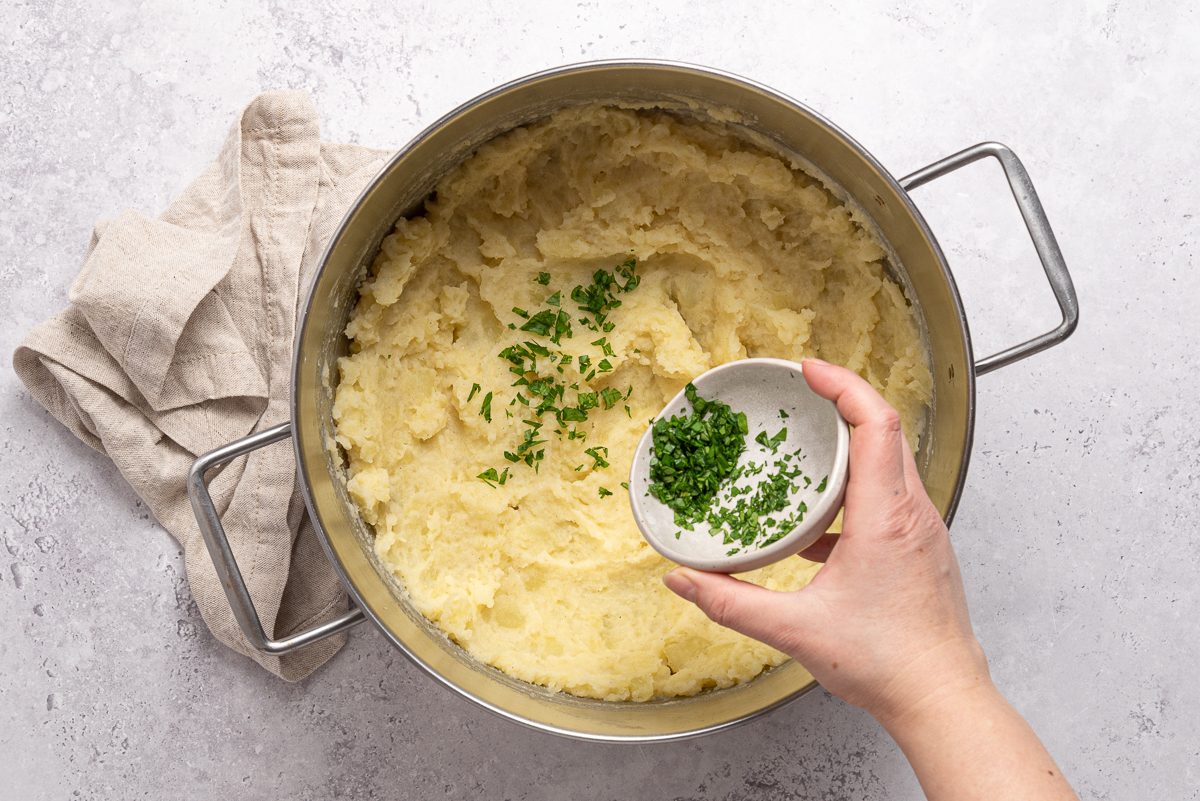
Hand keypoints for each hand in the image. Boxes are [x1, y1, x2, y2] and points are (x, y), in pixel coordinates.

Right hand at [663, 358, 989, 723]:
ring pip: (888, 465)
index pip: (874, 423)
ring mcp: (922, 530)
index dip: (843, 385)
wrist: (942, 699)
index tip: (809, 369)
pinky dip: (854, 489)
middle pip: (883, 432)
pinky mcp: (921, 549)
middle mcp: (911, 513)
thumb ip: (730, 603)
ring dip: (848, 448)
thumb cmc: (887, 663)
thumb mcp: (794, 629)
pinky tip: (819, 524)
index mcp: (886, 516)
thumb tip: (683, 580)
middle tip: (798, 397)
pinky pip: (889, 497)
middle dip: (840, 405)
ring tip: (803, 452)